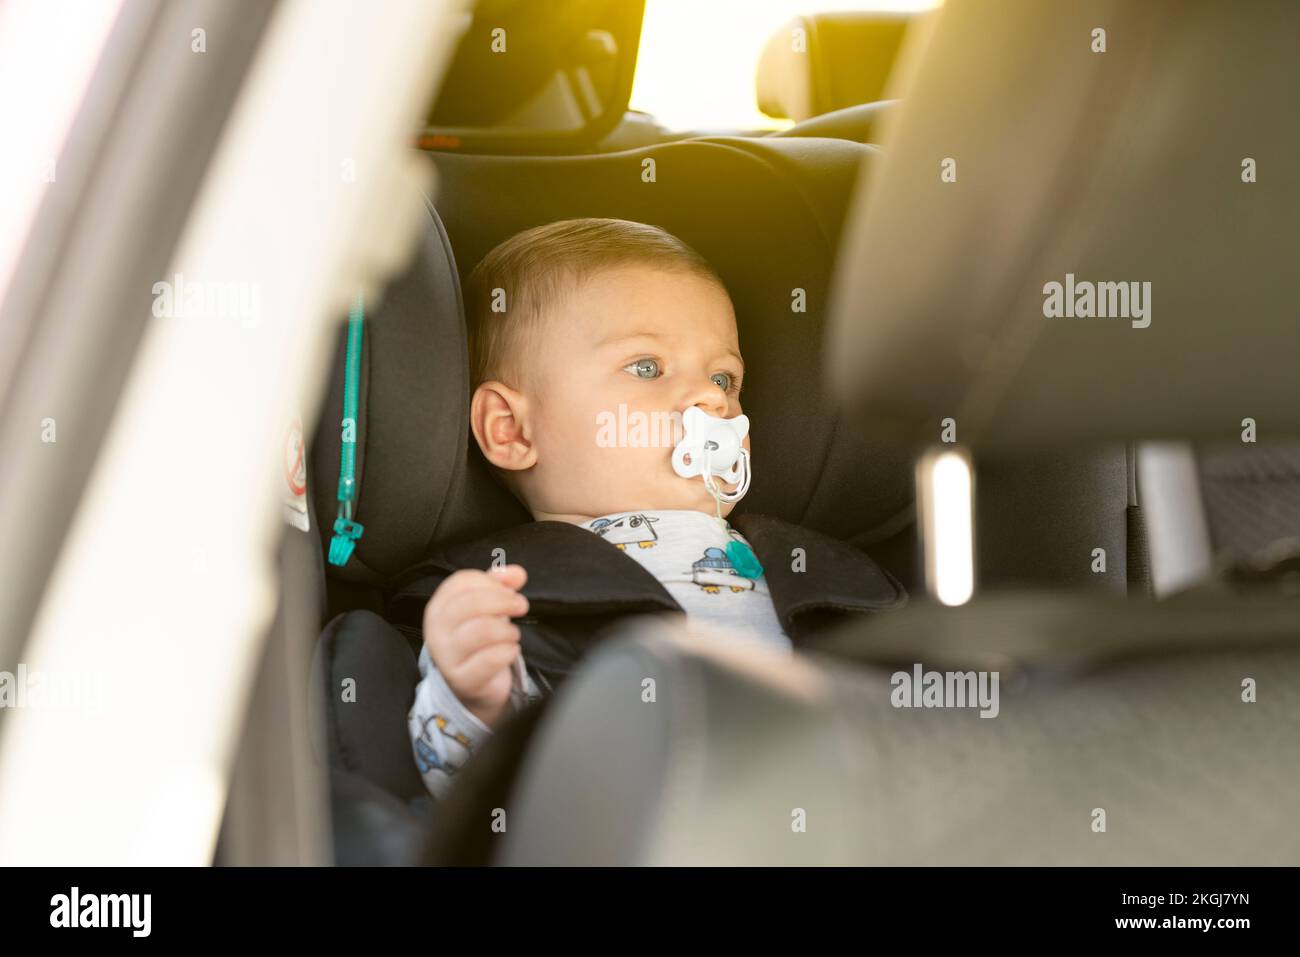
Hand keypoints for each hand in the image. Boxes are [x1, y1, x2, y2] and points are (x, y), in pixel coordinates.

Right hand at [422, 564, 528, 728]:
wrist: (472, 685)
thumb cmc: (478, 641)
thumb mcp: (486, 608)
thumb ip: (500, 585)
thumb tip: (517, 573)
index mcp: (439, 607)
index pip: (462, 582)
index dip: (491, 582)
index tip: (509, 589)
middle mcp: (436, 630)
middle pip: (471, 603)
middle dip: (504, 601)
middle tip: (521, 606)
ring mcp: (446, 656)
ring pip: (482, 630)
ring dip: (507, 629)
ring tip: (513, 635)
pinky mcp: (462, 679)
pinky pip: (491, 658)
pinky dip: (509, 651)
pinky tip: (511, 651)